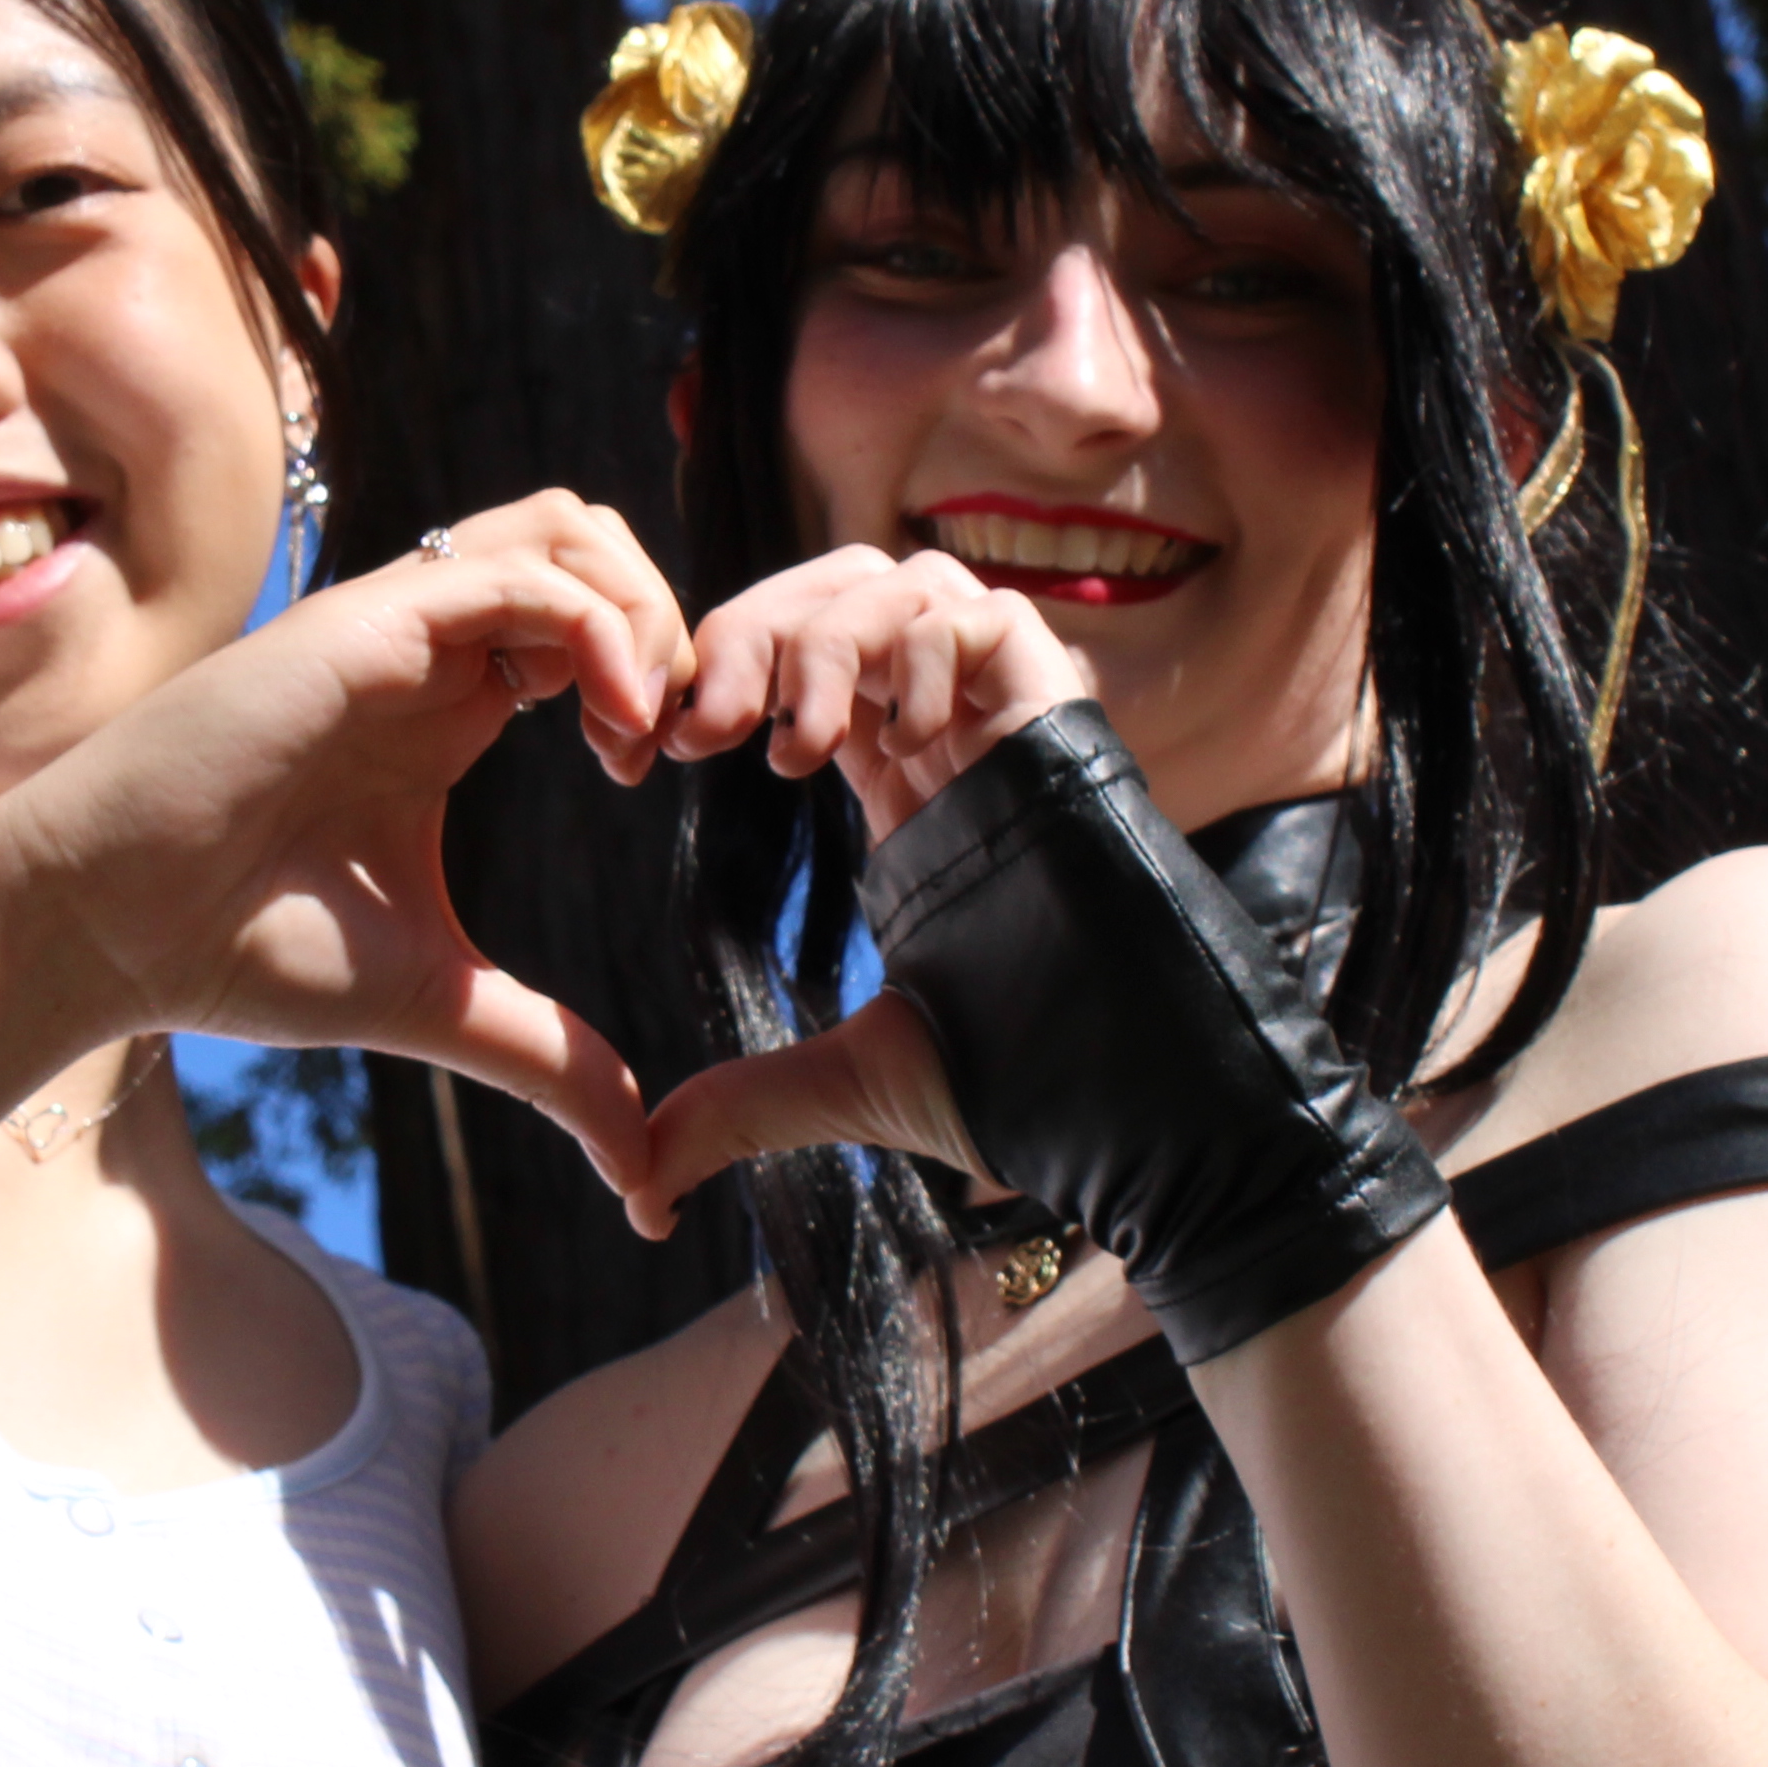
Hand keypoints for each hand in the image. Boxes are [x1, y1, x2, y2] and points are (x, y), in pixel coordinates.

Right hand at [0, 491, 689, 1195]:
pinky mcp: (365, 624)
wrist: (104, 928)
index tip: (651, 777)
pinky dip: (597, 632)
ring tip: (636, 728)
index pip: (589, 619)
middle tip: (662, 742)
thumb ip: (547, 1059)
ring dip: (638, 612)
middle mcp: (429, 647)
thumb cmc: (236, 951)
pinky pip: (521, 574)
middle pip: (592, 543)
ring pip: (567, 527)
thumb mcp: (437, 1004)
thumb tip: (643, 1165)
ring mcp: (396, 624)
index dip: (653, 676)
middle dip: (665, 623)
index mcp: (447, 708)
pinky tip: (607, 732)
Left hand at [615, 548, 1093, 1233]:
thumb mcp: (848, 1078)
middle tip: (696, 726)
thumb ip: (743, 1106)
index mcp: (893, 783)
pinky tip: (896, 739)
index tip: (644, 753)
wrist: (1124, 1094)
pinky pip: (976, 611)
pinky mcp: (1056, 703)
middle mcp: (942, 730)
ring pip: (895, 581)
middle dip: (746, 634)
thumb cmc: (1016, 1079)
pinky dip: (918, 648)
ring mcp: (1002, 710)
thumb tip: (643, 1186)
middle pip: (828, 593)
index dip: (711, 682)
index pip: (786, 666)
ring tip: (792, 747)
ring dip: (822, 641)